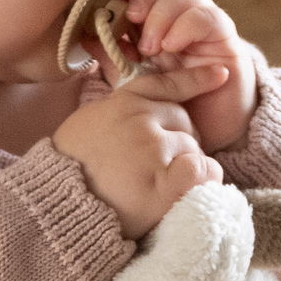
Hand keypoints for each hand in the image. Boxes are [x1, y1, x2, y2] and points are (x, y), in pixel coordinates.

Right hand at [53, 80, 218, 239]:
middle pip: (185, 121)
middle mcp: (141, 122)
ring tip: (163, 182)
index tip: (221, 75)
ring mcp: (154, 151)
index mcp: (122, 104)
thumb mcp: (87, 122)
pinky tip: (187, 188)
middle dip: (183, 139)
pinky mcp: (164, 183)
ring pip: (193, 147)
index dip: (196, 79)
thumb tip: (134, 104)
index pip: (165, 85)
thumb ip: (116, 109)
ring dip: (187, 163)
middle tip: (167, 164)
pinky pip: (201, 170)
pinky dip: (202, 178)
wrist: (60, 206)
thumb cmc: (69, 167)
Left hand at [104, 0, 261, 152]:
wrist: (208, 137)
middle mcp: (184, 18)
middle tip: (132, 17)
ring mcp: (206, 28)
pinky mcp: (226, 41)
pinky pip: (208, 17)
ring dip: (163, 14)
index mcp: (159, 22)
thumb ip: (113, 58)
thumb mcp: (135, 82)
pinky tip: (172, 46)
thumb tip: (84, 36)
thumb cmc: (173, 108)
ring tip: (150, 47)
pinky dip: (186, 26)